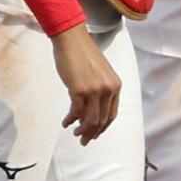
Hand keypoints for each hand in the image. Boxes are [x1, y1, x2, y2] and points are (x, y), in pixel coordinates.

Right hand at [49, 25, 120, 144]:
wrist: (71, 39)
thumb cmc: (82, 53)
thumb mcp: (99, 72)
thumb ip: (99, 88)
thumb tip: (89, 107)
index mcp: (115, 85)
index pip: (112, 114)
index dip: (103, 127)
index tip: (94, 134)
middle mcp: (108, 89)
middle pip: (102, 120)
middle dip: (92, 133)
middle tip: (83, 140)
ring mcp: (95, 91)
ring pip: (90, 120)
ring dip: (82, 130)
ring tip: (74, 134)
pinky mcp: (80, 90)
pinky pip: (76, 113)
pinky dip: (70, 120)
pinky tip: (65, 122)